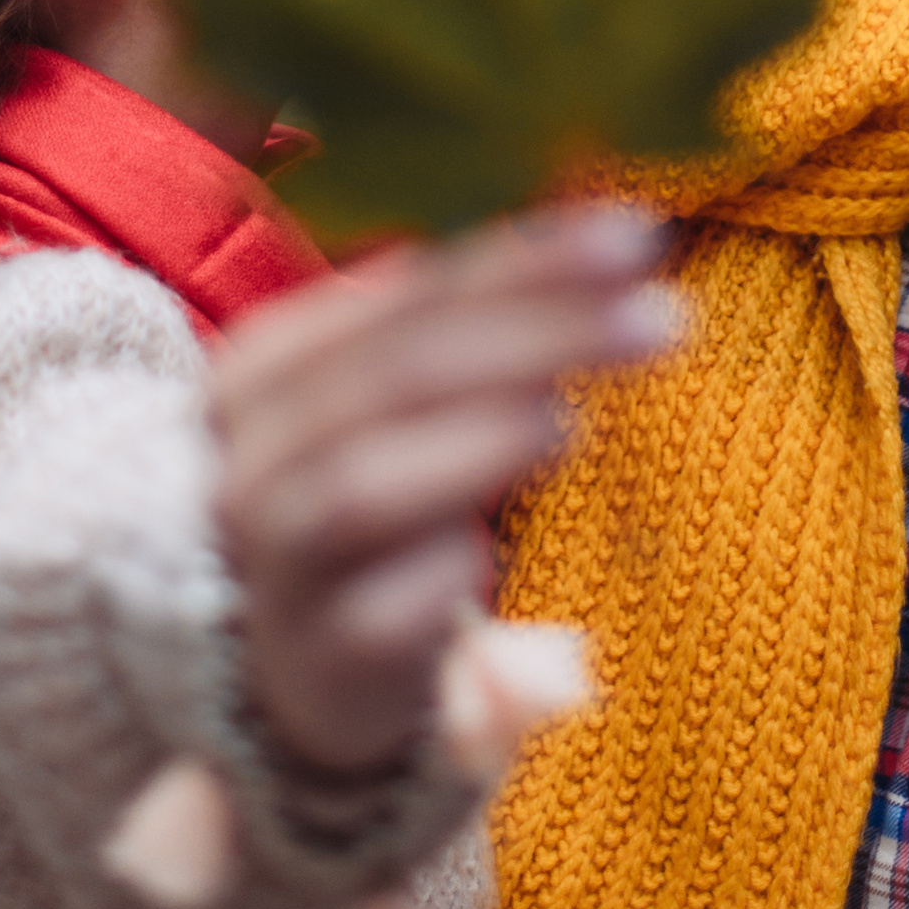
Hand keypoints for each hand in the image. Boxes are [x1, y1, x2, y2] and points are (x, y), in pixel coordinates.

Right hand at [209, 202, 674, 776]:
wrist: (282, 671)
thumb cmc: (364, 513)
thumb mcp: (387, 410)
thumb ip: (462, 331)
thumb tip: (590, 244)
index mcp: (267, 372)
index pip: (406, 295)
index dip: (518, 260)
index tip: (632, 237)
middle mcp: (251, 456)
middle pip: (395, 373)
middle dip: (532, 333)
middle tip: (657, 316)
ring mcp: (272, 563)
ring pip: (364, 484)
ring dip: (482, 441)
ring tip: (576, 422)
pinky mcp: (315, 661)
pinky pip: (383, 610)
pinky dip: (445, 570)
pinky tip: (497, 553)